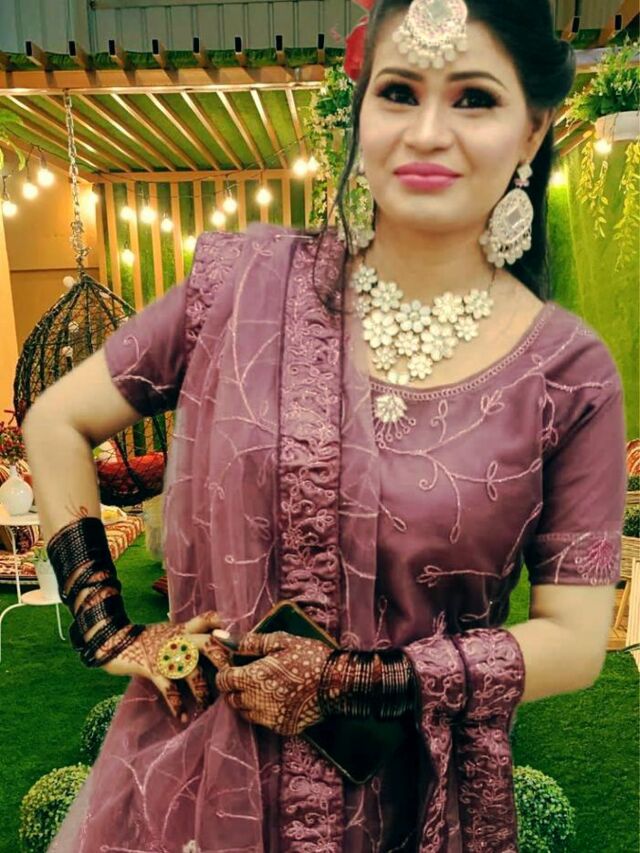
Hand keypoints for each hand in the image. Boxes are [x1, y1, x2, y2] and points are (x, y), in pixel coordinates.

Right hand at [100, 610, 234, 721]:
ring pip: (193, 672)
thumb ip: (186, 634)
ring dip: (202, 692)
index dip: (225, 628)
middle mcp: (179, 639)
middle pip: (209, 644)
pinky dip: (177, 705)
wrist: (112, 641)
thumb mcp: (168, 630)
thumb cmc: (143, 638)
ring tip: (206, 706)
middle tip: (231, 679)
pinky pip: (170, 689)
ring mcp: (167, 654)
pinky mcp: (153, 669)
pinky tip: (183, 717)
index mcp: (183, 628)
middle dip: (223, 661)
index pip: (209, 619)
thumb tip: (210, 637)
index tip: (237, 642)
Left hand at [214, 630, 333, 735]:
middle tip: (249, 675)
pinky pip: (262, 721)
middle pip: (231, 699)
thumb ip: (248, 642)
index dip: (225, 672)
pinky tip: (277, 698)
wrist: (337, 682)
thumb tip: (219, 635)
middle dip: (234, 687)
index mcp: (252, 678)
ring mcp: (269, 718)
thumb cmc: (309, 656)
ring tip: (263, 687)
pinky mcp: (281, 727)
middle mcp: (256, 702)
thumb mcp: (280, 642)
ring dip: (247, 700)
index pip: (223, 681)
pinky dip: (263, 711)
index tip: (235, 665)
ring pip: (245, 712)